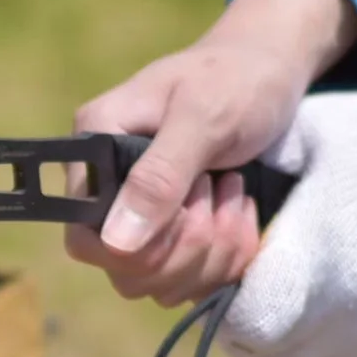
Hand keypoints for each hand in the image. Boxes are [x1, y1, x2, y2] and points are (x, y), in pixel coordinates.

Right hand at [65, 0, 356, 306]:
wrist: (270, 72)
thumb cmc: (234, 79)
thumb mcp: (203, 117)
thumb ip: (159, 176)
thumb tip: (115, 240)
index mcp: (94, 151)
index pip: (85, 238)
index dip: (139, 246)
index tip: (188, 208)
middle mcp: (108, 191)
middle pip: (126, 272)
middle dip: (188, 248)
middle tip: (220, 190)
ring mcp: (141, 219)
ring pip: (161, 284)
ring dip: (215, 251)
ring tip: (234, 192)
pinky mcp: (175, 237)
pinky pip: (192, 283)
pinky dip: (229, 257)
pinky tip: (240, 211)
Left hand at [221, 83, 356, 356]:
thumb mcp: (314, 133)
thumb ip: (260, 161)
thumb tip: (222, 172)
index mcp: (308, 263)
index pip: (242, 323)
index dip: (224, 307)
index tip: (229, 280)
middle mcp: (340, 311)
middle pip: (266, 353)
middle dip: (247, 328)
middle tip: (247, 293)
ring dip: (280, 346)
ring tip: (280, 306)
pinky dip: (319, 352)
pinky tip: (319, 317)